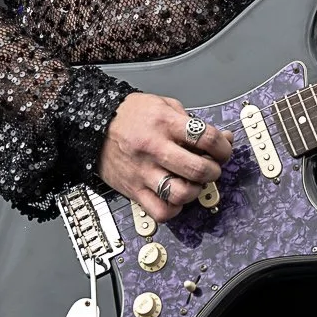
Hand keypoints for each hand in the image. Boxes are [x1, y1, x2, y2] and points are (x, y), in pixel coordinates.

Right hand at [99, 93, 234, 222]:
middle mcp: (155, 148)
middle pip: (197, 168)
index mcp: (165, 123)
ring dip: (195, 191)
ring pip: (180, 193)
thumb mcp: (163, 105)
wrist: (92, 124)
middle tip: (211, 169)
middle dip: (213, 171)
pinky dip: (174, 209)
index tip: (223, 150)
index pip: (206, 138)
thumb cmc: (130, 115)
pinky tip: (176, 198)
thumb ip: (193, 122)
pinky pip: (160, 211)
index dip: (223, 147)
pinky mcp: (133, 190)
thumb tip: (222, 138)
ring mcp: (143, 171)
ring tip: (194, 184)